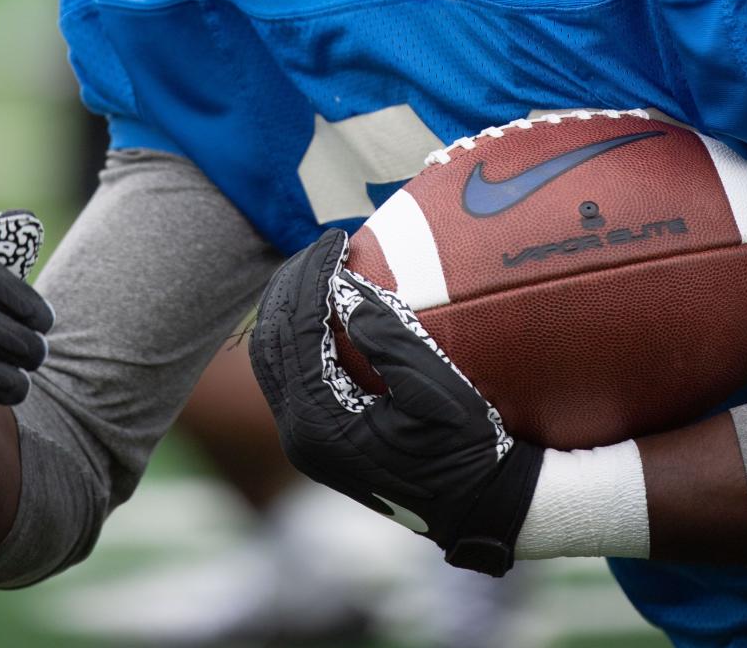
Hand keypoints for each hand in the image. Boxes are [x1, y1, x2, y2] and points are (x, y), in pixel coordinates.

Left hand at [249, 229, 542, 575]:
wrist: (476, 507)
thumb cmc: (464, 449)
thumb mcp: (436, 392)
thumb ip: (390, 340)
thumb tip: (347, 292)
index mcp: (320, 423)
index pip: (297, 332)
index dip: (312, 277)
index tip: (337, 239)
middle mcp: (298, 433)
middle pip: (271, 340)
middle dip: (291, 284)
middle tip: (324, 244)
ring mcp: (302, 437)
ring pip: (272, 356)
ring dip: (290, 306)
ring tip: (320, 264)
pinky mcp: (315, 435)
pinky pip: (290, 372)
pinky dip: (298, 332)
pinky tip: (325, 305)